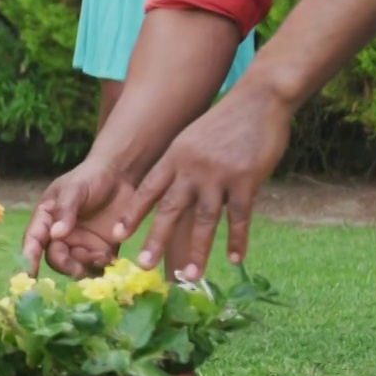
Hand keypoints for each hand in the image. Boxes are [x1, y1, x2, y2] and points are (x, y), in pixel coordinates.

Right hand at [21, 160, 129, 277]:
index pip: (34, 240)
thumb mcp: (74, 189)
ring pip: (76, 265)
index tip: (30, 273)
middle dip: (64, 265)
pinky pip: (97, 266)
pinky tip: (109, 258)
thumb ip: (65, 210)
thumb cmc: (91, 177)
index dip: (29, 257)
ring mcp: (81, 244)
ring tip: (100, 257)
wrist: (121, 175)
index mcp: (47, 219)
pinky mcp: (102, 249)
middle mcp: (61, 235)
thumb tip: (55, 234)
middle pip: (56, 258)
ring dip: (85, 266)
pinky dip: (101, 266)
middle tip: (77, 269)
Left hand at [112, 86, 293, 280]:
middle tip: (143, 266)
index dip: (132, 213)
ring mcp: (219, 174)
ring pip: (203, 219)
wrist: (258, 100)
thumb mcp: (192, 139)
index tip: (117, 235)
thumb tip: (168, 195)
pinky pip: (240, 216)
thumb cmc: (224, 122)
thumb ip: (180, 166)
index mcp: (175, 157)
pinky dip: (238, 240)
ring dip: (197, 250)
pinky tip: (235, 260)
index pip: (148, 190)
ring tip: (189, 276)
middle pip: (169, 209)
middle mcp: (191, 167)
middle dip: (155, 239)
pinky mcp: (246, 179)